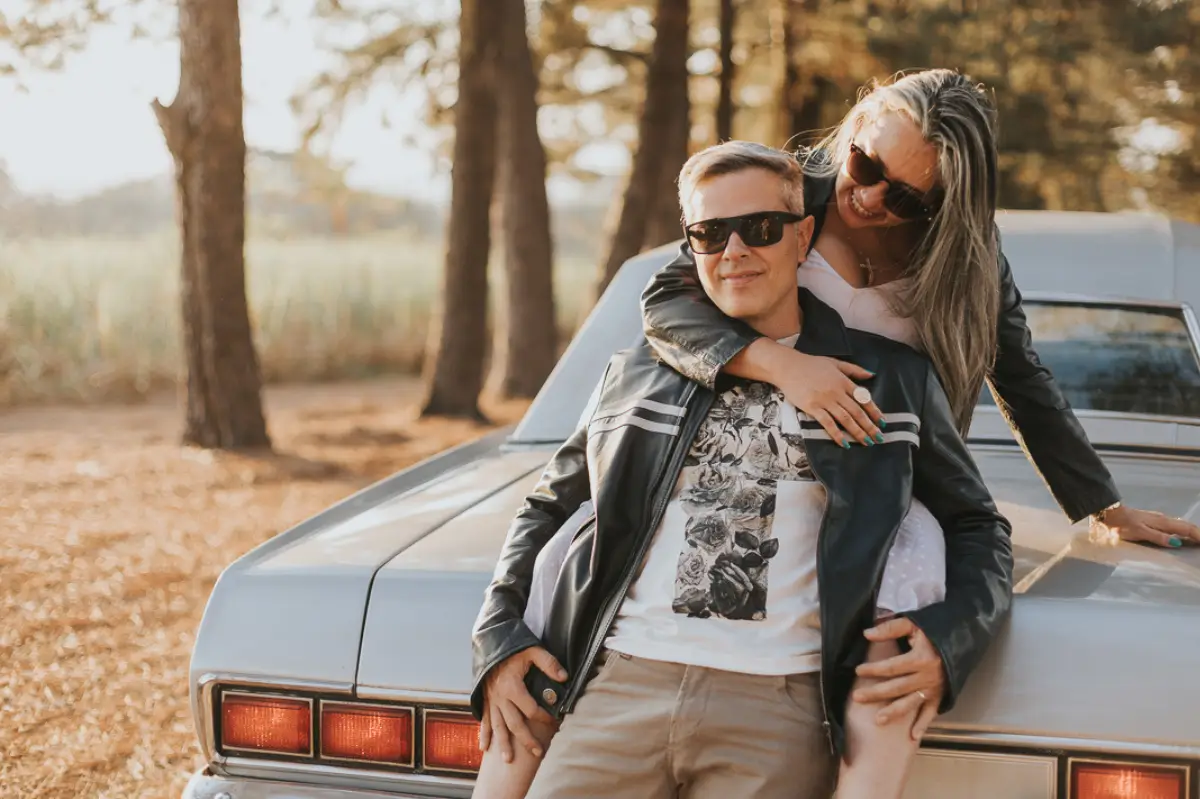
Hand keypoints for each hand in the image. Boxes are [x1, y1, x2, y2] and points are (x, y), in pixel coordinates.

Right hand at [479, 646, 566, 761]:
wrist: (489, 641)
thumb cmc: (513, 646)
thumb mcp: (533, 650)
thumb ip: (549, 663)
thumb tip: (564, 677)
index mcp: (512, 686)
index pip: (531, 709)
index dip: (544, 717)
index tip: (554, 721)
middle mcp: (500, 697)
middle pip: (514, 724)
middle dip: (526, 740)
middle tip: (538, 753)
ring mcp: (491, 700)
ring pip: (498, 726)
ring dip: (503, 744)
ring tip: (508, 760)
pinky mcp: (486, 699)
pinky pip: (484, 720)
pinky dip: (484, 734)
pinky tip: (484, 748)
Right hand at [769, 346, 884, 447]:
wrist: (788, 367)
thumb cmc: (811, 364)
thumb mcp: (835, 362)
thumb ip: (854, 370)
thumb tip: (871, 374)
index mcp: (843, 381)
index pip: (863, 399)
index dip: (874, 412)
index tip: (882, 422)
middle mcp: (837, 392)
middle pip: (857, 412)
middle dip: (870, 426)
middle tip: (879, 437)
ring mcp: (825, 400)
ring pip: (845, 419)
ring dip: (857, 432)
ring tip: (866, 442)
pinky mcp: (812, 408)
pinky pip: (827, 423)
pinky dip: (837, 434)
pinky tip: (844, 443)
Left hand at [853, 617, 945, 740]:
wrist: (961, 639)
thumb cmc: (934, 631)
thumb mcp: (914, 624)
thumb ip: (890, 628)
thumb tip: (867, 634)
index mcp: (920, 658)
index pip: (892, 667)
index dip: (874, 669)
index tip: (858, 670)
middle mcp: (927, 676)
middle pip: (897, 687)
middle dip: (876, 693)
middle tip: (857, 697)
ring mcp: (934, 689)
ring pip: (911, 703)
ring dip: (894, 712)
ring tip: (878, 720)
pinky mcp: (940, 696)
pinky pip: (930, 712)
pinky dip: (923, 725)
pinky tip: (912, 736)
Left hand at [1098, 505, 1199, 548]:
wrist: (1109, 513)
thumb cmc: (1122, 525)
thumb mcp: (1140, 532)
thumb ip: (1158, 537)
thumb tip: (1177, 543)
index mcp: (1162, 522)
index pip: (1186, 528)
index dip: (1198, 535)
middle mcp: (1162, 519)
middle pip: (1185, 525)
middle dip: (1197, 533)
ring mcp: (1157, 519)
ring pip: (1179, 524)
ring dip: (1190, 531)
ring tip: (1196, 540)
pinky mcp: (1151, 520)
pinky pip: (1172, 525)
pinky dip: (1181, 530)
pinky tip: (1180, 535)